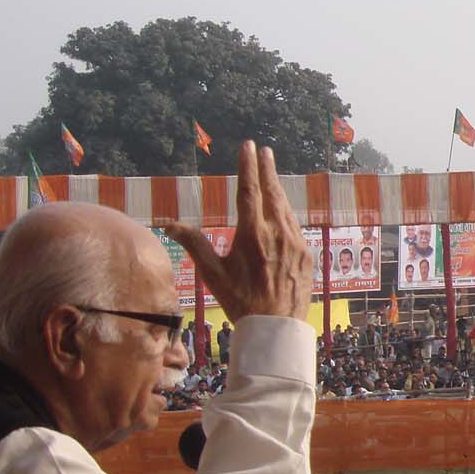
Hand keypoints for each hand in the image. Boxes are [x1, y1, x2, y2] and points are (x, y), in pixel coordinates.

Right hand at [165, 141, 313, 322]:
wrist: (275, 326)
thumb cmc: (240, 300)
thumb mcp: (212, 273)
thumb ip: (193, 244)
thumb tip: (169, 225)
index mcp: (252, 234)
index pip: (249, 191)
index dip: (248, 166)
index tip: (248, 147)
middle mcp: (276, 233)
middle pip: (271, 192)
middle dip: (266, 169)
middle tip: (263, 150)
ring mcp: (295, 242)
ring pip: (285, 207)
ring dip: (277, 188)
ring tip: (271, 173)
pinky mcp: (306, 253)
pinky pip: (294, 225)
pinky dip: (285, 212)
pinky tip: (281, 209)